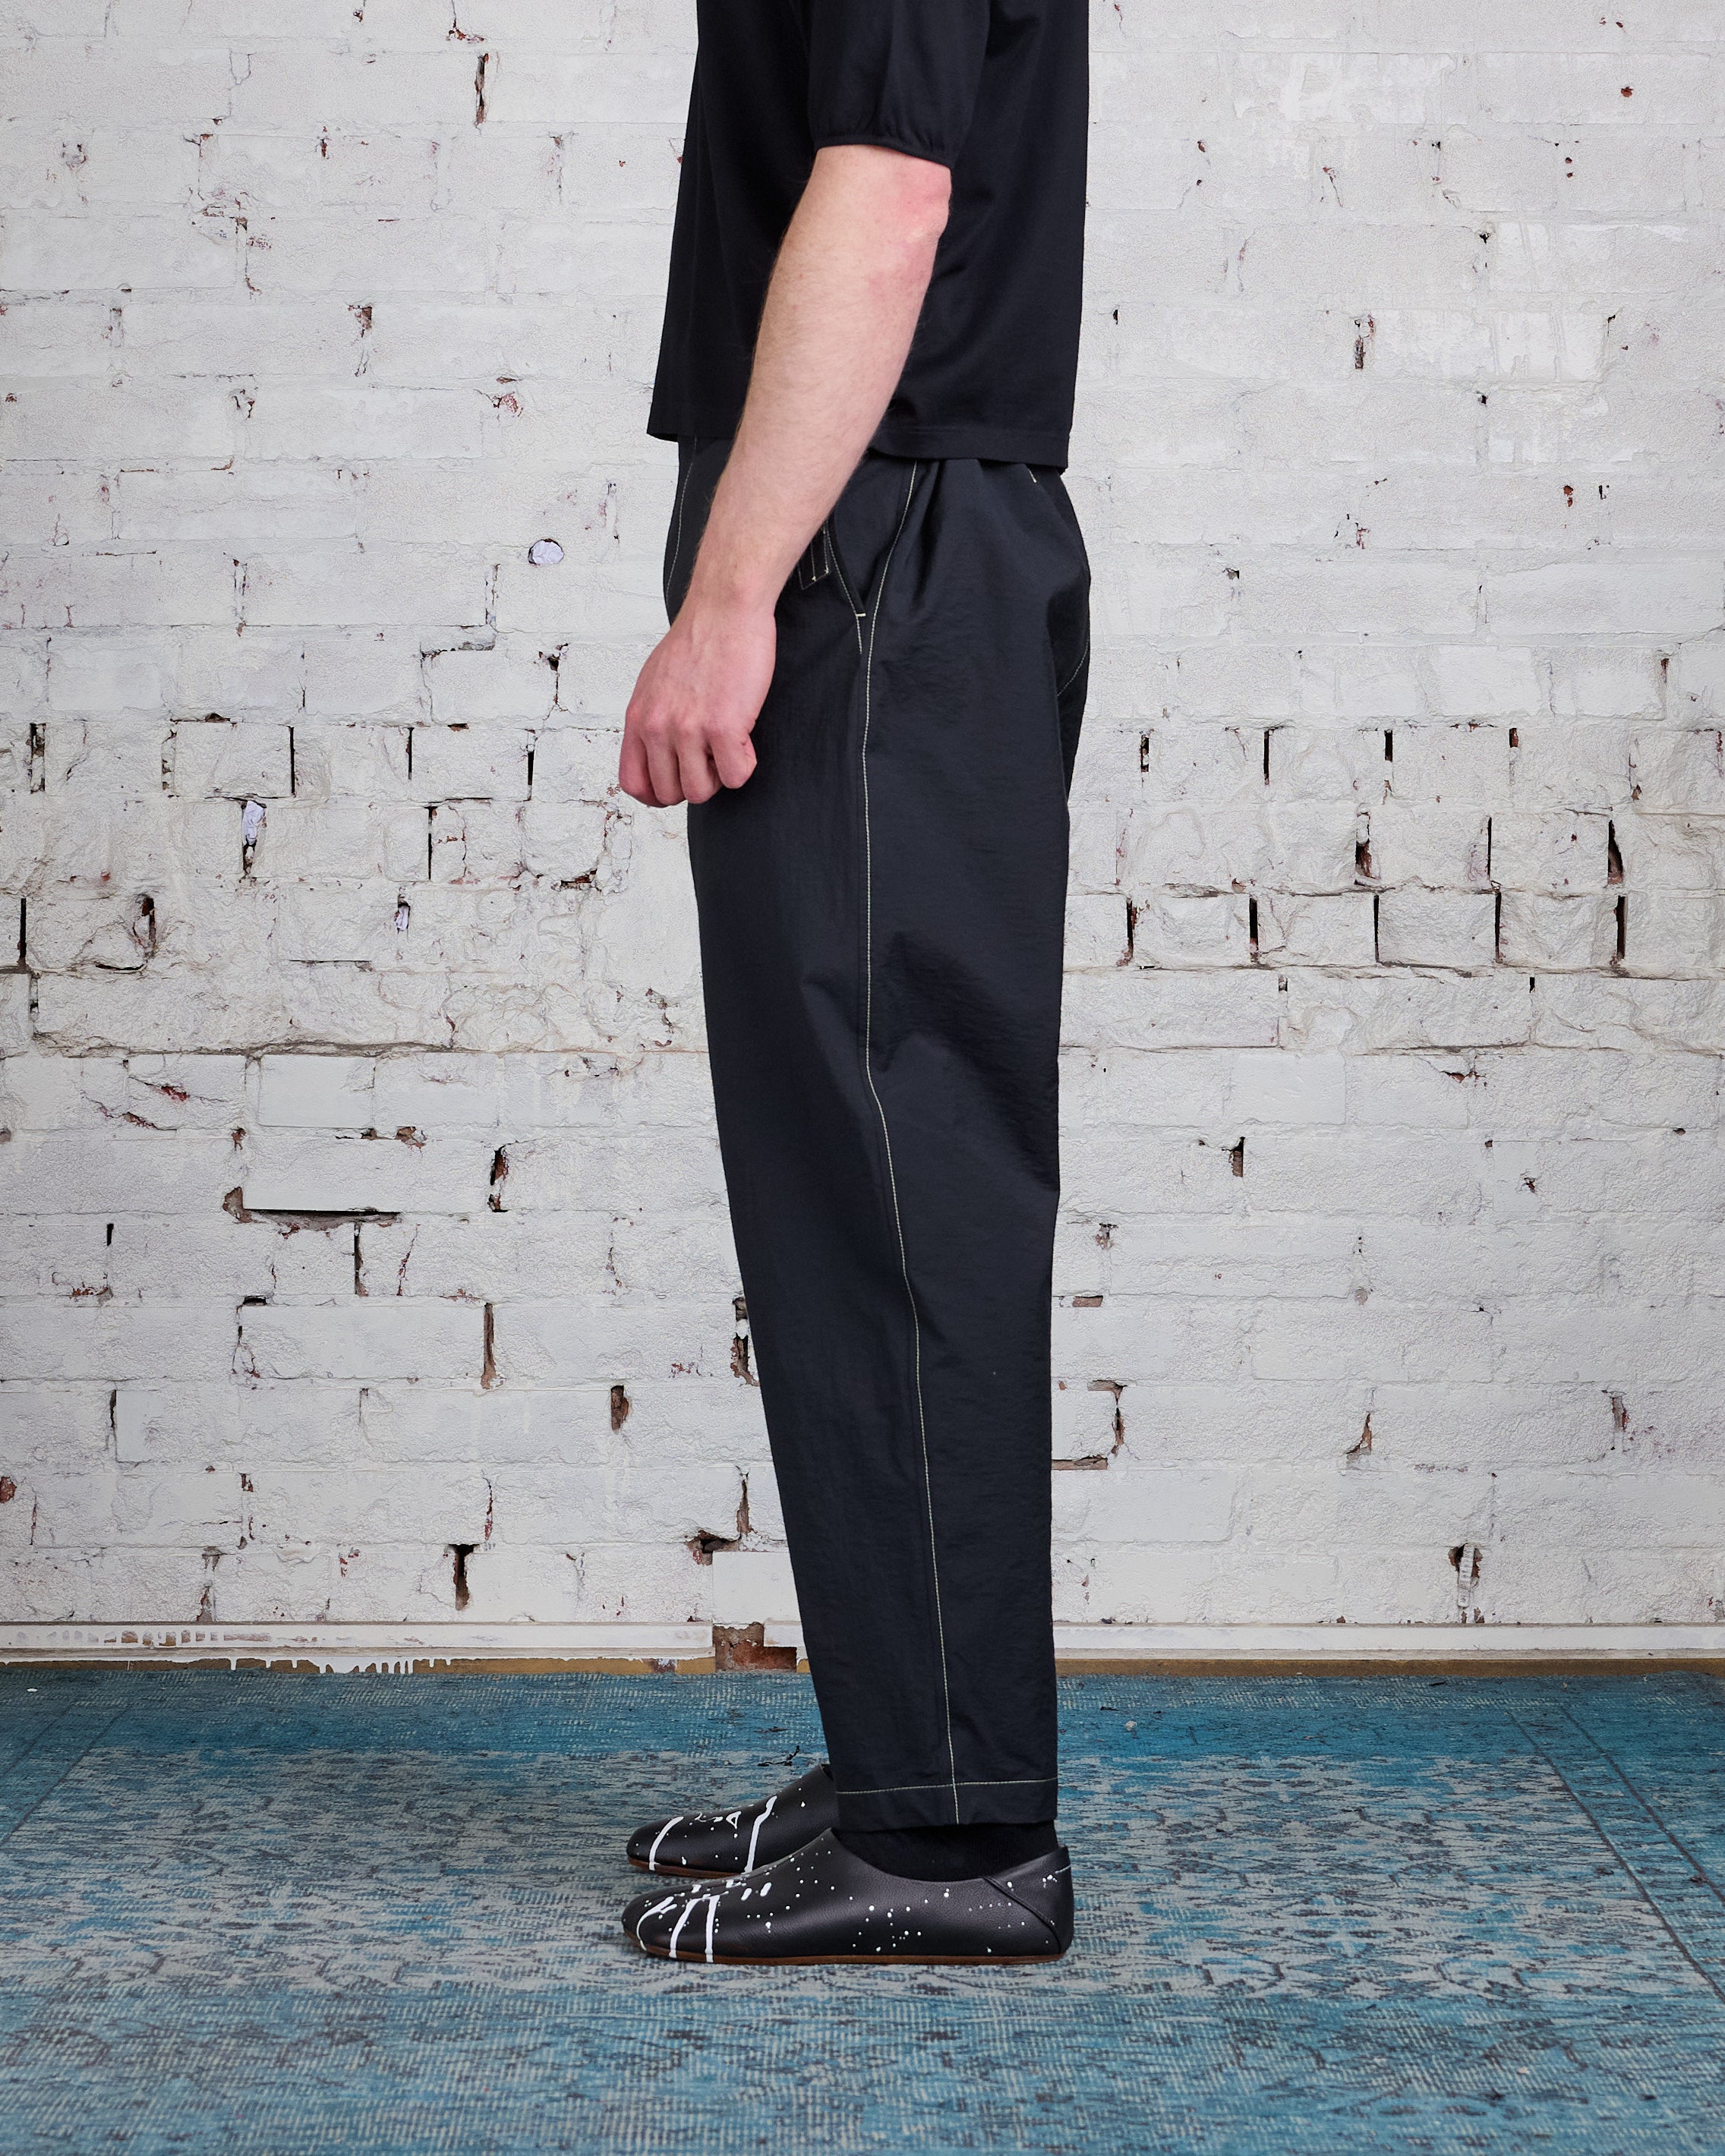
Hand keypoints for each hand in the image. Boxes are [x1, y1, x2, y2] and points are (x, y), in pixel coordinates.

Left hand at [619, 596, 775, 806]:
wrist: (724, 610)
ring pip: (701, 792)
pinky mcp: (723, 727)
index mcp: (638, 718)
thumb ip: (653, 719)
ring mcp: (689, 729)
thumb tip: (659, 752)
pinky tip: (745, 737)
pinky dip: (745, 764)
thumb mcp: (655, 682)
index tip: (678, 782)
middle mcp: (658, 727)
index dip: (658, 793)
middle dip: (695, 783)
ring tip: (728, 746)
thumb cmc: (698, 640)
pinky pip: (736, 776)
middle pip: (669, 793)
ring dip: (719, 777)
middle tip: (711, 758)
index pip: (634, 783)